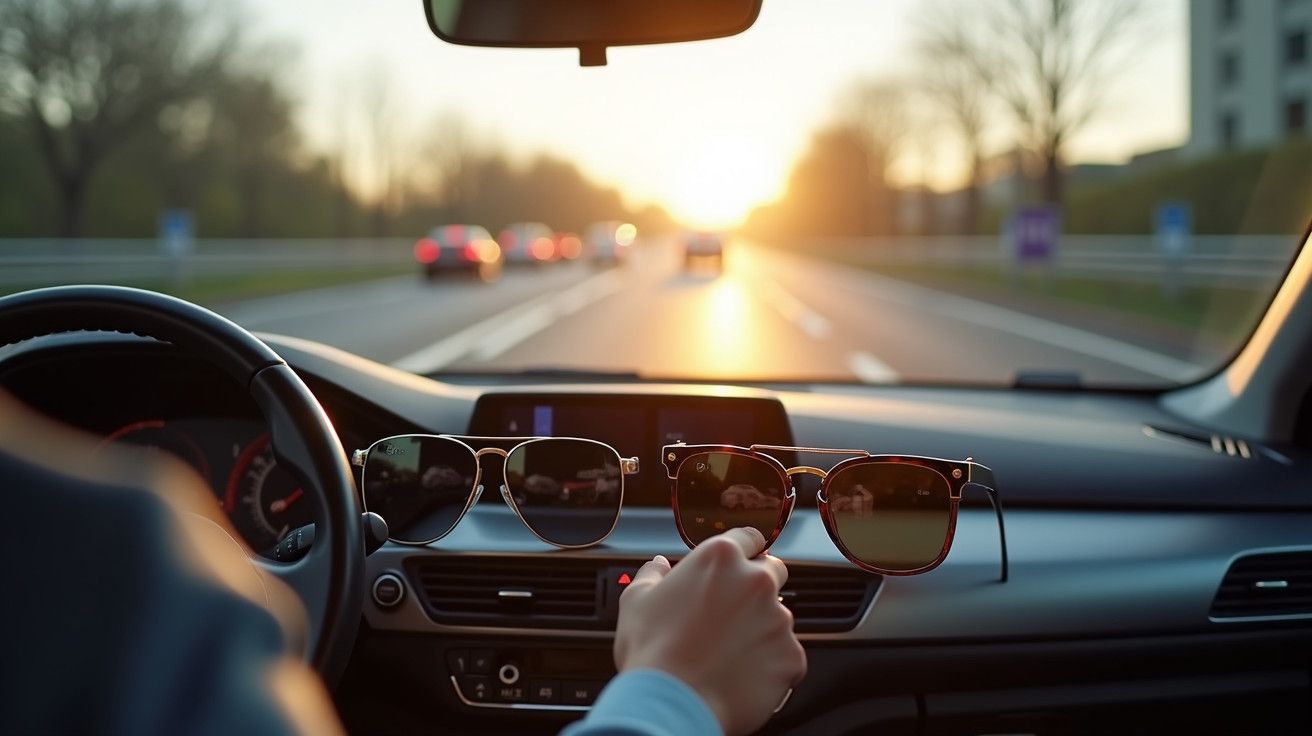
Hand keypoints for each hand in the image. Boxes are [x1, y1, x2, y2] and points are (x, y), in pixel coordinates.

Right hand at [614, 528, 805, 735]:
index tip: (736, 568)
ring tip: (728, 653)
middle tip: (729, 614)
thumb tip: (658, 564)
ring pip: (778, 617)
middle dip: (756, 588)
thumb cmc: (651, 652)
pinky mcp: (791, 656)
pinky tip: (741, 675)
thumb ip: (652, 574)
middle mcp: (756, 581)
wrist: (672, 704)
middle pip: (773, 572)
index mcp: (721, 558)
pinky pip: (786, 655)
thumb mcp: (637, 601)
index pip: (749, 538)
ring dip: (761, 628)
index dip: (743, 552)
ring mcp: (779, 619)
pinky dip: (769, 664)